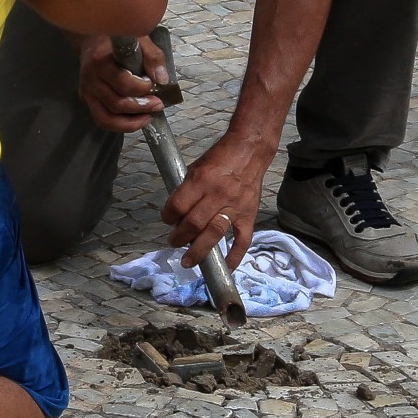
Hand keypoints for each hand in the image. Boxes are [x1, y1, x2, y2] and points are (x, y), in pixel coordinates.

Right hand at [77, 33, 169, 133]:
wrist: (92, 39)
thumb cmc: (117, 39)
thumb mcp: (138, 38)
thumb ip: (152, 57)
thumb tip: (162, 80)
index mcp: (100, 61)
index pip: (122, 82)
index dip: (141, 88)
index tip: (153, 84)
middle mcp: (90, 79)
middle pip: (116, 103)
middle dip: (141, 107)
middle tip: (158, 104)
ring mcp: (86, 92)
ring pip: (107, 117)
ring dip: (131, 122)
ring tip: (148, 117)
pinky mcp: (86, 100)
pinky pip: (102, 120)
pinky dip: (120, 126)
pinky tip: (135, 121)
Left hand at [163, 135, 268, 270]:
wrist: (250, 150)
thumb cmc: (219, 158)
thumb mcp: (196, 167)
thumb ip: (187, 189)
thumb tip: (176, 213)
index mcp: (201, 180)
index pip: (178, 205)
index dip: (168, 216)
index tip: (167, 220)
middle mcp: (217, 194)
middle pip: (194, 223)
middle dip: (179, 237)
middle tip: (173, 243)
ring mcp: (235, 206)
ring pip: (214, 233)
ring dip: (199, 250)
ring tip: (188, 261)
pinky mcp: (249, 214)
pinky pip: (243, 239)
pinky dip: (235, 256)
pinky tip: (226, 267)